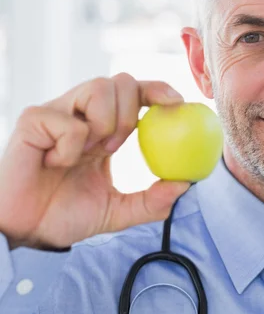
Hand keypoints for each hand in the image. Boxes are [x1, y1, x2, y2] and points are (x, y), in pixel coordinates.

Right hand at [0, 73, 189, 249]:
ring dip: (104, 124)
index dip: (158, 90)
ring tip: (87, 154)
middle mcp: (83, 114)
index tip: (178, 102)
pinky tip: (56, 163)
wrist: (27, 232)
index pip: (137, 95)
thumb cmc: (66, 215)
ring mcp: (58, 112)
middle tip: (117, 146)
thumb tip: (186, 184)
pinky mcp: (34, 119)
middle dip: (130, 112)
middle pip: (121, 81)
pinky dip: (71, 146)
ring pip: (98, 88)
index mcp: (106, 129)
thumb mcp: (118, 211)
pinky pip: (69, 121)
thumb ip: (152, 201)